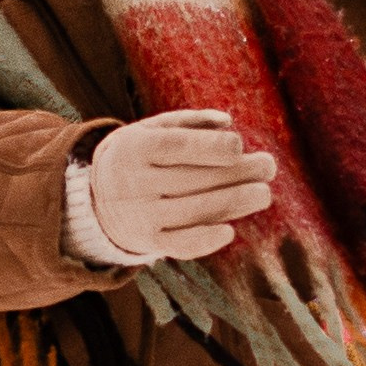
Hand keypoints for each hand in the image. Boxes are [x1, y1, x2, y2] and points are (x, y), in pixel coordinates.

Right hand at [88, 110, 277, 264]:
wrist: (96, 196)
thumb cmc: (140, 154)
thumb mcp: (153, 129)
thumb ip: (190, 122)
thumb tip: (228, 122)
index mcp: (135, 147)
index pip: (175, 147)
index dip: (209, 147)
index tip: (240, 145)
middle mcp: (134, 183)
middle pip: (191, 179)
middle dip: (235, 174)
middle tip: (268, 167)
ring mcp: (140, 215)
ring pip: (192, 210)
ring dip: (233, 203)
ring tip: (263, 194)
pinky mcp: (147, 241)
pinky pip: (179, 244)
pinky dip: (204, 239)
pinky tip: (229, 230)